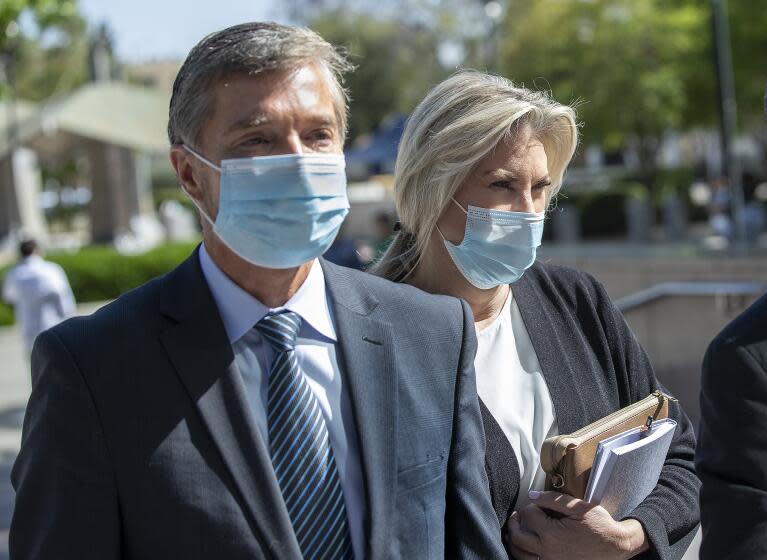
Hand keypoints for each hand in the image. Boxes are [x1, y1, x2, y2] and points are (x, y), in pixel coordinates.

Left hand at [504, 491, 648, 559]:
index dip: (531, 506)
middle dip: (514, 523)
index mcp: (551, 534)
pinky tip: (527, 546)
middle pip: (517, 537)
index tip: (538, 505)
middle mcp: (548, 551)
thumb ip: (552, 499)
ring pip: (521, 555)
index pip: (528, 516)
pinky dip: (525, 554)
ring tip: (517, 530)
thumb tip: (530, 494)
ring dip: (515, 541)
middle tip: (516, 516)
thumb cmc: (599, 525)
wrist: (616, 546)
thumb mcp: (577, 507)